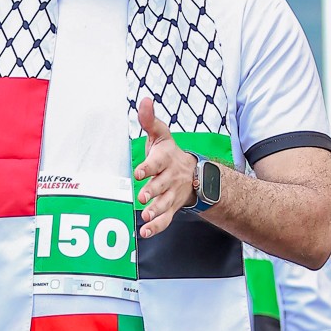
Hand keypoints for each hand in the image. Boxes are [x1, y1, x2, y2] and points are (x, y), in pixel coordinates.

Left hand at [132, 98, 198, 237]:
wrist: (192, 173)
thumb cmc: (168, 153)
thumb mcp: (161, 135)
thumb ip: (149, 120)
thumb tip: (144, 99)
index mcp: (165, 158)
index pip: (157, 162)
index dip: (148, 167)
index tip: (138, 172)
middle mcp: (170, 177)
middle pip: (161, 185)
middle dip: (152, 190)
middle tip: (142, 196)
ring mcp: (171, 194)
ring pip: (164, 203)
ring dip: (155, 210)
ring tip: (145, 215)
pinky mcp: (171, 208)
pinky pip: (165, 219)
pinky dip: (156, 227)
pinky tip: (145, 231)